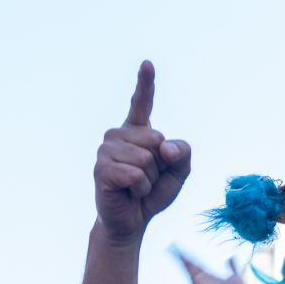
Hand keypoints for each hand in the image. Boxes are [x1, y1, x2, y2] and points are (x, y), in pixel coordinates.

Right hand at [93, 60, 191, 243]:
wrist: (134, 220)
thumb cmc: (154, 193)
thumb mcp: (180, 172)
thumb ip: (183, 153)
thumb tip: (164, 146)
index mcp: (138, 131)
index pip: (142, 103)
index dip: (145, 83)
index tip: (147, 64)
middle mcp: (119, 135)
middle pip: (156, 138)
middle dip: (161, 165)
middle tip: (148, 178)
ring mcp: (107, 149)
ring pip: (147, 158)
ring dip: (150, 179)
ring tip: (138, 186)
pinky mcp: (102, 168)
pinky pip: (136, 175)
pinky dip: (141, 188)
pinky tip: (130, 192)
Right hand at [173, 249, 247, 283]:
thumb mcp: (235, 278)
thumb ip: (233, 267)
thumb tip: (231, 256)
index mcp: (209, 278)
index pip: (196, 265)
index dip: (189, 257)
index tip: (180, 249)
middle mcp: (202, 281)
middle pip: (190, 266)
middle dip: (181, 256)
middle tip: (172, 246)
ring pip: (188, 270)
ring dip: (180, 260)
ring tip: (172, 249)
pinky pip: (192, 276)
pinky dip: (186, 267)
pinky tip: (182, 259)